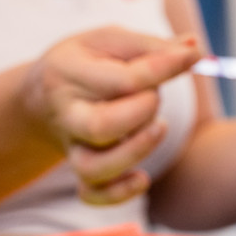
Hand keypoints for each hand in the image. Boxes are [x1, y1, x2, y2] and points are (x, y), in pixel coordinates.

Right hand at [21, 25, 201, 203]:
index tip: (190, 58)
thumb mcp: (109, 41)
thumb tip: (195, 49)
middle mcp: (66, 112)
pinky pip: (91, 194)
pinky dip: (117, 194)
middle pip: (100, 127)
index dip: (162, 68)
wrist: (40, 96)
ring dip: (133, 153)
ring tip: (159, 128)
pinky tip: (142, 179)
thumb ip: (150, 46)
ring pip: (93, 167)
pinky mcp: (78, 168)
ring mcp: (71, 145)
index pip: (121, 79)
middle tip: (155, 98)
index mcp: (69, 72)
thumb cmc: (86, 63)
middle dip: (140, 114)